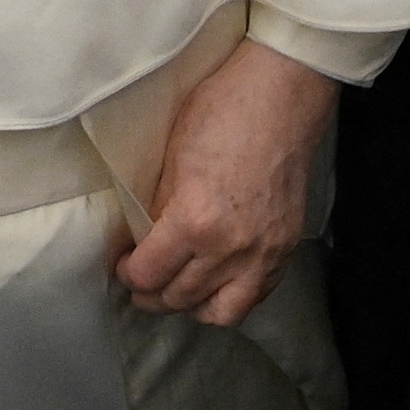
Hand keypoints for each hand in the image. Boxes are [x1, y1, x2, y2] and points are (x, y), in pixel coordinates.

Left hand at [114, 37, 333, 327]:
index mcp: (195, 222)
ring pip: (221, 313)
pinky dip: (231, 298)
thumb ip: (159, 210)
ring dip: (193, 305)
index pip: (150, 275)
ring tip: (177, 288)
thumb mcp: (171, 159)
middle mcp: (232, 250)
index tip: (122, 265)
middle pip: (181, 298)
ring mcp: (265, 254)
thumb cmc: (221, 113)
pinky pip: (256, 297)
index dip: (128, 274)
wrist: (281, 97)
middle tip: (141, 282)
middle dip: (153, 295)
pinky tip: (215, 282)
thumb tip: (144, 242)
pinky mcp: (287, 249)